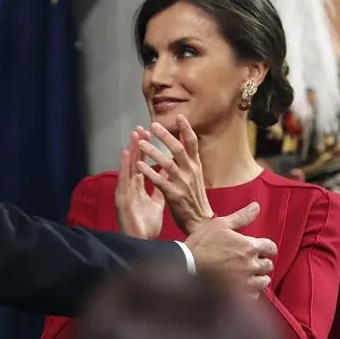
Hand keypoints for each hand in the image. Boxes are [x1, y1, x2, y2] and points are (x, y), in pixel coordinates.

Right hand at [115, 128, 164, 238]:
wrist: (141, 242)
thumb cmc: (145, 225)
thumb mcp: (156, 203)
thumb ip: (159, 188)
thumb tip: (165, 176)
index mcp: (139, 187)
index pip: (142, 164)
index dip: (145, 148)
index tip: (149, 133)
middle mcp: (131, 187)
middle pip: (135, 162)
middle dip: (137, 144)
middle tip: (140, 127)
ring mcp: (125, 191)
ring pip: (128, 167)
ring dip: (130, 150)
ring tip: (134, 134)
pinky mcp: (122, 199)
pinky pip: (124, 181)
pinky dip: (125, 166)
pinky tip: (127, 154)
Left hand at [135, 115, 212, 234]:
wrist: (200, 222)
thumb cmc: (194, 197)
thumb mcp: (195, 175)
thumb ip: (189, 159)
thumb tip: (185, 140)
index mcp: (196, 166)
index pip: (193, 143)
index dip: (186, 129)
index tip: (179, 116)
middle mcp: (191, 172)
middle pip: (178, 149)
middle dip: (165, 136)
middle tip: (153, 125)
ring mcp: (182, 183)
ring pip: (167, 163)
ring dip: (153, 152)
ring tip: (141, 143)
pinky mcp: (174, 195)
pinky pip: (159, 181)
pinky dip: (149, 172)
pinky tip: (139, 165)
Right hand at [184, 202, 276, 296]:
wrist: (187, 266)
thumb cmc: (202, 243)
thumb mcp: (220, 224)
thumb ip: (241, 216)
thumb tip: (257, 206)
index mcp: (249, 246)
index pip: (271, 247)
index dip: (267, 247)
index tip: (261, 248)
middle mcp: (251, 264)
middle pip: (268, 265)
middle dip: (261, 262)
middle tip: (250, 260)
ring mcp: (246, 281)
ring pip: (263, 281)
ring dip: (258, 277)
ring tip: (248, 274)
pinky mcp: (239, 294)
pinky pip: (254, 295)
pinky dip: (251, 291)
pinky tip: (242, 286)